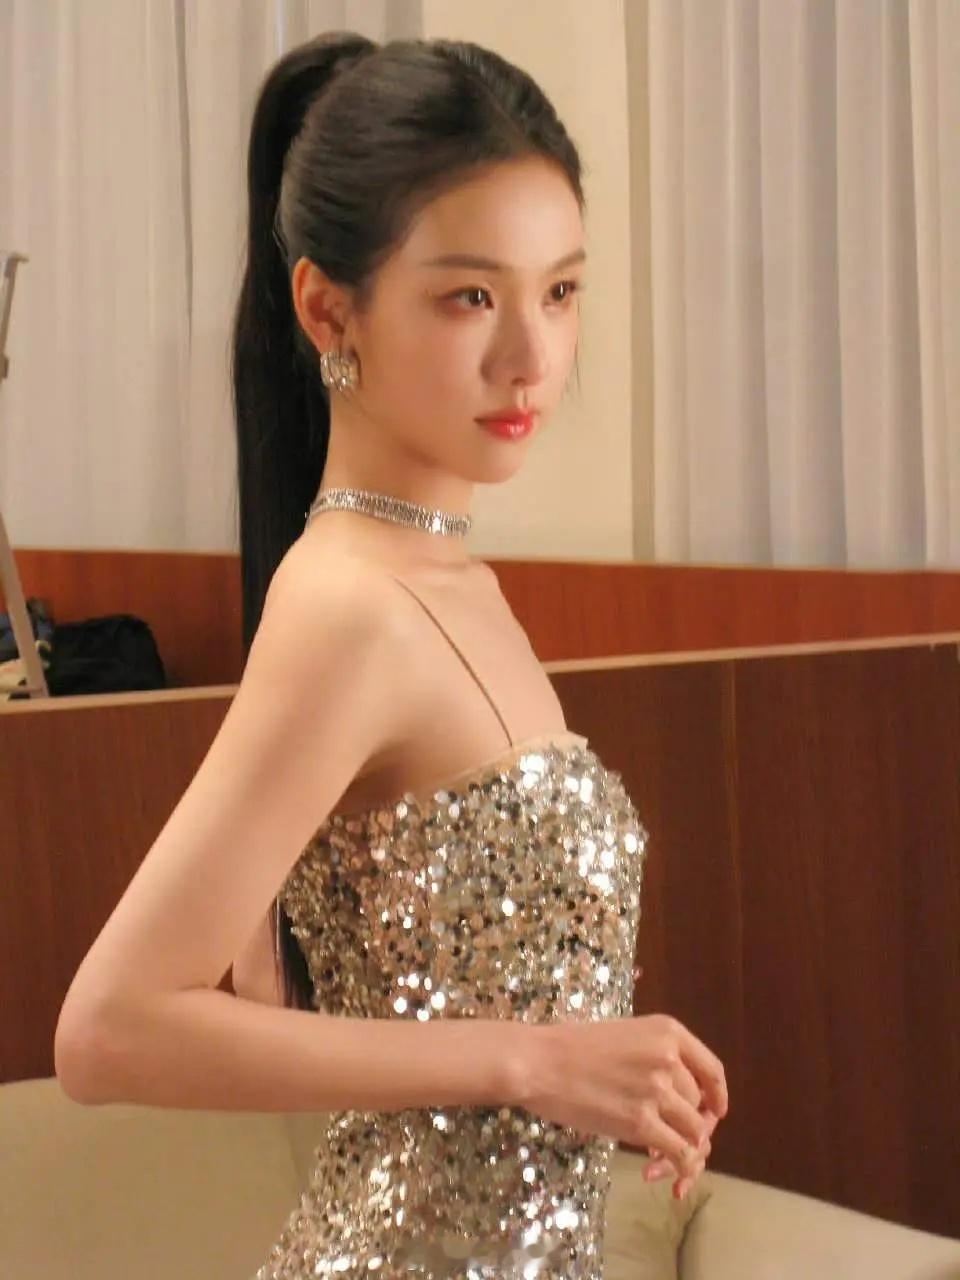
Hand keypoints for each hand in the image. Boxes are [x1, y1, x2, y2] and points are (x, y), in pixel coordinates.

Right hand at [519, 1012, 727, 1188]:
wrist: (539, 1062)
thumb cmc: (572, 1046)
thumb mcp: (625, 1035)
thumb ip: (655, 1058)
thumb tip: (679, 1098)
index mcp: (668, 1031)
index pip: (712, 1069)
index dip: (717, 1095)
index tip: (715, 1111)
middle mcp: (669, 1058)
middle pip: (699, 1104)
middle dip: (689, 1125)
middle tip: (665, 1137)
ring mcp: (656, 1090)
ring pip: (692, 1130)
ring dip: (680, 1146)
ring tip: (655, 1152)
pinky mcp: (640, 1122)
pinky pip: (678, 1152)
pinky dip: (676, 1166)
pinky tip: (657, 1169)